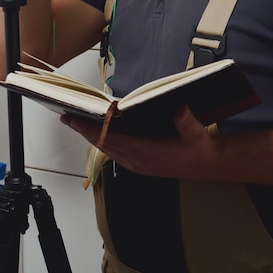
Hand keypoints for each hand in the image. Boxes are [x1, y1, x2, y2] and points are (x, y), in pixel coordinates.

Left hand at [61, 106, 219, 179]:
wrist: (207, 165)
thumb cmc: (199, 147)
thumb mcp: (195, 132)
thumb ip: (185, 121)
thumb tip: (177, 108)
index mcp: (145, 152)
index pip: (110, 139)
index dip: (90, 129)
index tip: (74, 119)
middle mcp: (136, 160)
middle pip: (102, 144)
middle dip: (83, 130)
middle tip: (65, 116)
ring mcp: (135, 164)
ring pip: (106, 148)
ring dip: (90, 135)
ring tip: (75, 120)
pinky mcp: (138, 163)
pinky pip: (114, 150)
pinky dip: (102, 140)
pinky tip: (97, 130)